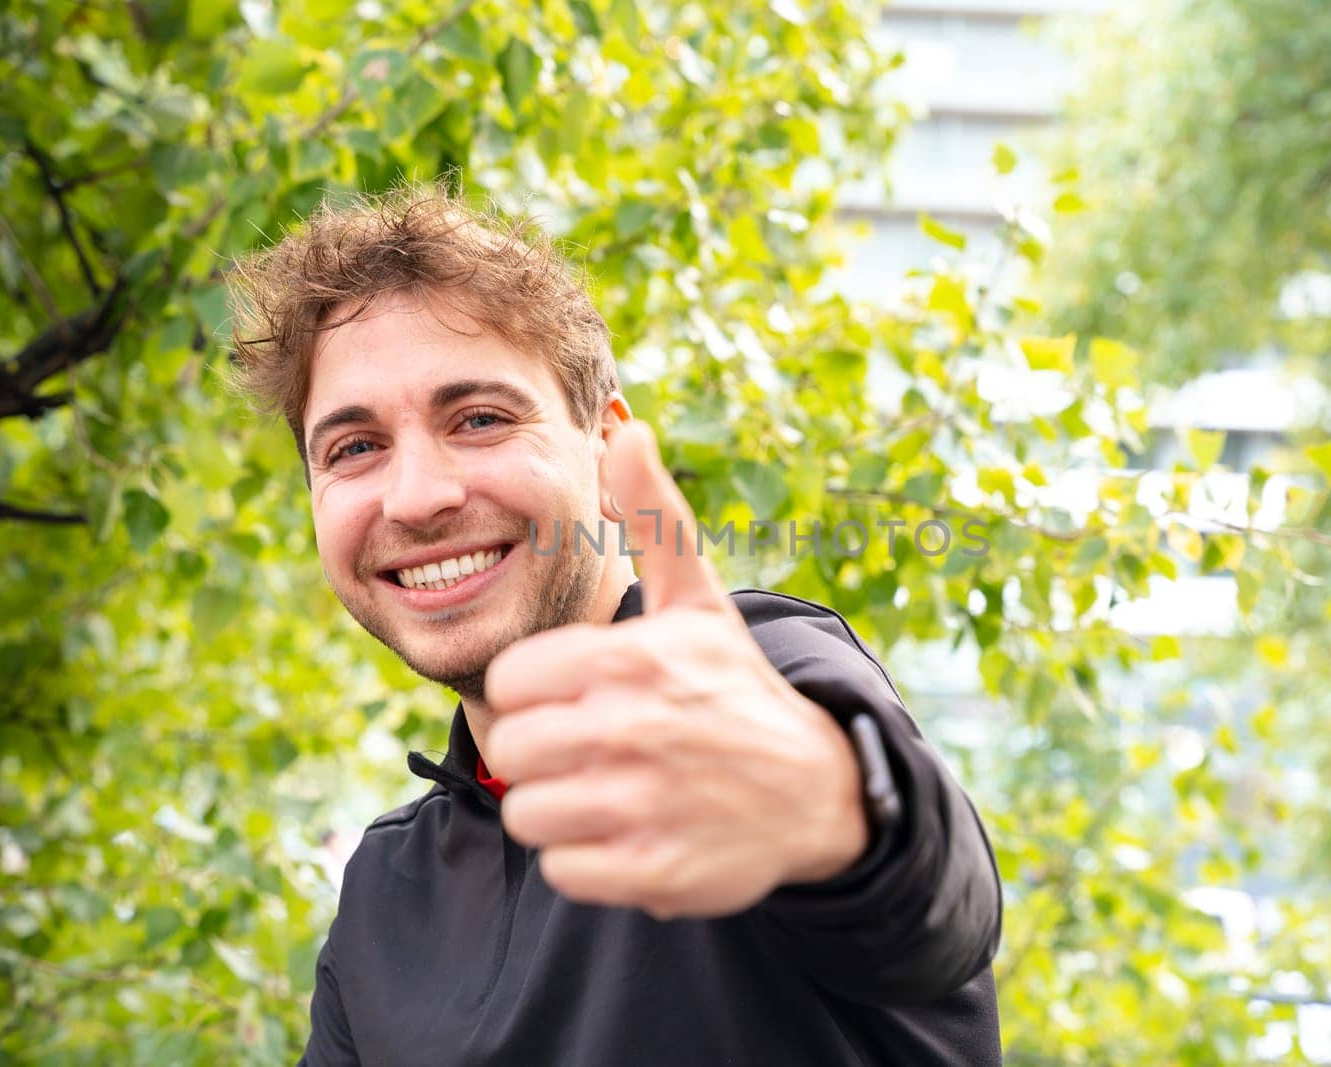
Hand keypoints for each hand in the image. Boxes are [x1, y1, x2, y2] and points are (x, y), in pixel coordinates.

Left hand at [482, 421, 868, 919]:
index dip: (539, 693)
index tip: (579, 699)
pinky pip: (565, 871)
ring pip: (530, 815)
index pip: (512, 683)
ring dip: (563, 810)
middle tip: (597, 749)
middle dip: (547, 753)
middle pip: (513, 751)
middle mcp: (631, 730)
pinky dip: (590, 860)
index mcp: (628, 659)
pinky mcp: (653, 871)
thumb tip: (625, 428)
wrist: (818, 789)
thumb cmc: (735, 689)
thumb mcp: (698, 604)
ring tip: (613, 790)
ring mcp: (642, 805)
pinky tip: (633, 831)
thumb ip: (653, 520)